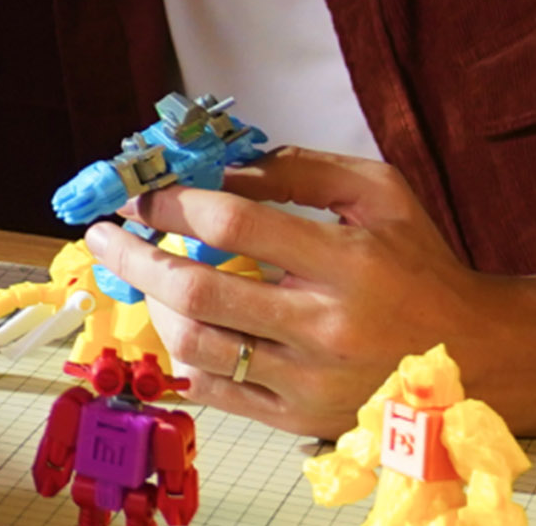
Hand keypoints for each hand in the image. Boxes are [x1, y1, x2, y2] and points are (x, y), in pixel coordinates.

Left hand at [82, 147, 535, 436]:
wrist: (476, 355)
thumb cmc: (417, 262)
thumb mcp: (377, 192)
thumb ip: (296, 169)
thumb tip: (214, 160)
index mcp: (346, 262)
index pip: (230, 223)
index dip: (170, 203)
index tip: (138, 192)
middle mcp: (325, 327)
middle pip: (196, 291)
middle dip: (134, 255)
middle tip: (103, 234)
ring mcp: (309, 381)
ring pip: (195, 344)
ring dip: (152, 304)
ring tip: (142, 276)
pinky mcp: (299, 418)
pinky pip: (213, 389)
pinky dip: (181, 353)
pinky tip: (174, 322)